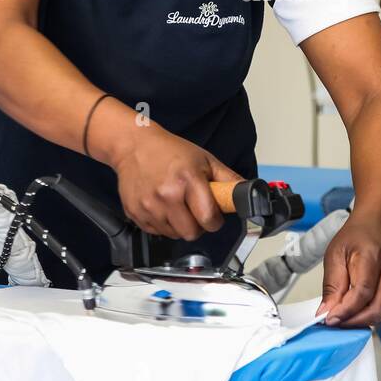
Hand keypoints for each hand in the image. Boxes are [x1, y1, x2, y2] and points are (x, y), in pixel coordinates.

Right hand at [108, 122, 241, 238]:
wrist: (134, 145)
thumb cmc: (170, 151)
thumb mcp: (205, 159)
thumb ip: (228, 178)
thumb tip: (247, 193)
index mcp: (188, 180)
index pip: (209, 219)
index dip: (215, 221)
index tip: (214, 216)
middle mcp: (167, 195)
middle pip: (192, 233)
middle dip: (198, 226)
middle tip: (195, 210)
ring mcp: (149, 206)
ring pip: (174, 235)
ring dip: (180, 225)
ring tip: (177, 205)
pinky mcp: (135, 213)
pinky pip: (156, 232)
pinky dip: (163, 224)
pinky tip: (162, 206)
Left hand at [317, 214, 380, 327]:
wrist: (375, 228)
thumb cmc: (354, 238)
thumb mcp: (334, 255)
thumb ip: (331, 286)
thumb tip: (326, 313)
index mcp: (372, 256)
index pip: (362, 291)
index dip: (346, 310)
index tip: (330, 319)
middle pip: (378, 307)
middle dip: (355, 321)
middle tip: (336, 323)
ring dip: (361, 321)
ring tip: (343, 319)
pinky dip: (369, 317)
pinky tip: (355, 314)